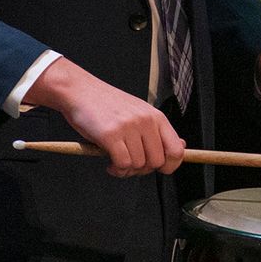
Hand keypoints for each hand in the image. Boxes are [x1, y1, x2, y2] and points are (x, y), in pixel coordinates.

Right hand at [24, 57, 184, 176]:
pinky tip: (109, 163)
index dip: (170, 166)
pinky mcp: (110, 135)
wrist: (80, 91)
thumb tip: (181, 148)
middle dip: (143, 169)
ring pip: (138, 165)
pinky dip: (116, 170)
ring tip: (116, 161)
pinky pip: (122, 165)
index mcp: (155, 116)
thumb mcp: (138, 113)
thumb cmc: (106, 104)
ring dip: (126, 170)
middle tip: (130, 164)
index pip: (176, 150)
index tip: (159, 168)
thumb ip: (157, 132)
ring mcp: (128, 127)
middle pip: (156, 162)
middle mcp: (145, 121)